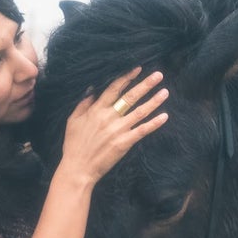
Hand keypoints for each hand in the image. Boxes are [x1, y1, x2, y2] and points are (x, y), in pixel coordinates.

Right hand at [60, 69, 167, 187]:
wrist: (78, 169)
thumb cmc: (74, 145)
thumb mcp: (73, 120)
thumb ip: (83, 103)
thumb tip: (91, 88)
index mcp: (96, 110)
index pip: (114, 89)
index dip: (127, 77)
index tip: (138, 68)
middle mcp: (109, 117)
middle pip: (130, 97)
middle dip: (146, 84)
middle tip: (159, 75)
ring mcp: (118, 130)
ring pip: (140, 112)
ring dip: (154, 101)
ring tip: (165, 92)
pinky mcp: (124, 143)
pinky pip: (142, 130)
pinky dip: (154, 123)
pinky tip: (164, 116)